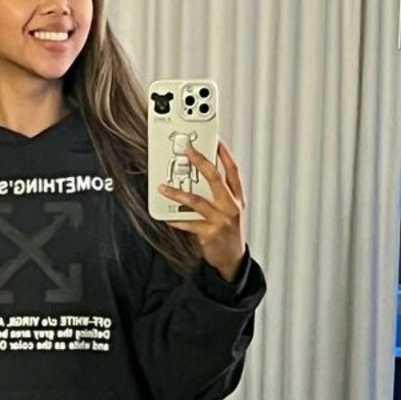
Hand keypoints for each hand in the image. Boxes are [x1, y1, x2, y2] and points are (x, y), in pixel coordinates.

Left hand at [158, 141, 247, 281]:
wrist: (233, 260)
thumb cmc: (230, 232)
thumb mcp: (232, 210)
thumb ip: (222, 194)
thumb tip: (203, 175)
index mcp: (237, 198)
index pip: (233, 170)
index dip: (225, 154)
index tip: (215, 140)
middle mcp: (231, 206)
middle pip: (215, 178)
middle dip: (201, 161)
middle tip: (187, 150)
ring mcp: (221, 220)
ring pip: (197, 201)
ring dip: (178, 193)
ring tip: (163, 188)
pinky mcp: (210, 233)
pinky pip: (189, 223)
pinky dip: (176, 219)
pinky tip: (167, 216)